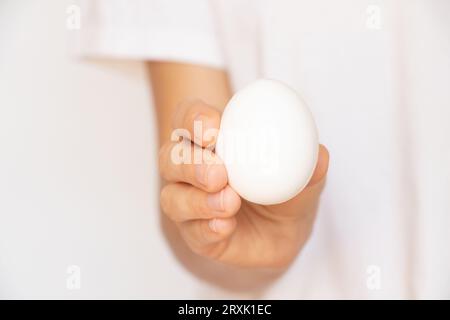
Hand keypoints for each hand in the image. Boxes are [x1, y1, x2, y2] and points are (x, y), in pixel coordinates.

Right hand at [159, 100, 328, 268]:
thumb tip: (319, 154)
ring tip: (230, 203)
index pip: (187, 118)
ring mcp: (187, 202)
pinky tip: (226, 226)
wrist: (283, 232)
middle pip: (170, 158)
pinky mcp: (194, 234)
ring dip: (197, 200)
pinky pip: (190, 232)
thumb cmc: (284, 191)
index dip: (192, 118)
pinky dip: (206, 228)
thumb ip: (310, 164)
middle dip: (190, 163)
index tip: (214, 129)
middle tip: (220, 173)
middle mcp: (190, 169)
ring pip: (172, 197)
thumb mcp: (303, 175)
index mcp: (209, 141)